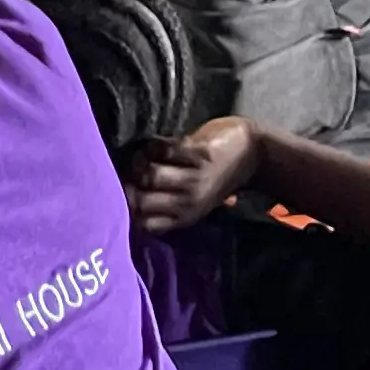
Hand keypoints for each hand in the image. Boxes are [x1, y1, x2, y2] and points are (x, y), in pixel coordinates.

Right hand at [130, 118, 260, 231]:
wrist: (251, 154)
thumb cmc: (214, 178)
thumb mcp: (192, 202)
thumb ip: (163, 205)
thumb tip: (122, 198)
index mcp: (184, 216)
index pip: (143, 224)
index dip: (125, 211)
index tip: (118, 196)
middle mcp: (189, 201)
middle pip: (140, 201)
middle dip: (126, 185)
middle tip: (128, 173)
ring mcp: (196, 178)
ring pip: (150, 174)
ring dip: (139, 161)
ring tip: (143, 156)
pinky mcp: (201, 153)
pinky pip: (164, 149)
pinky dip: (156, 145)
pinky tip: (160, 145)